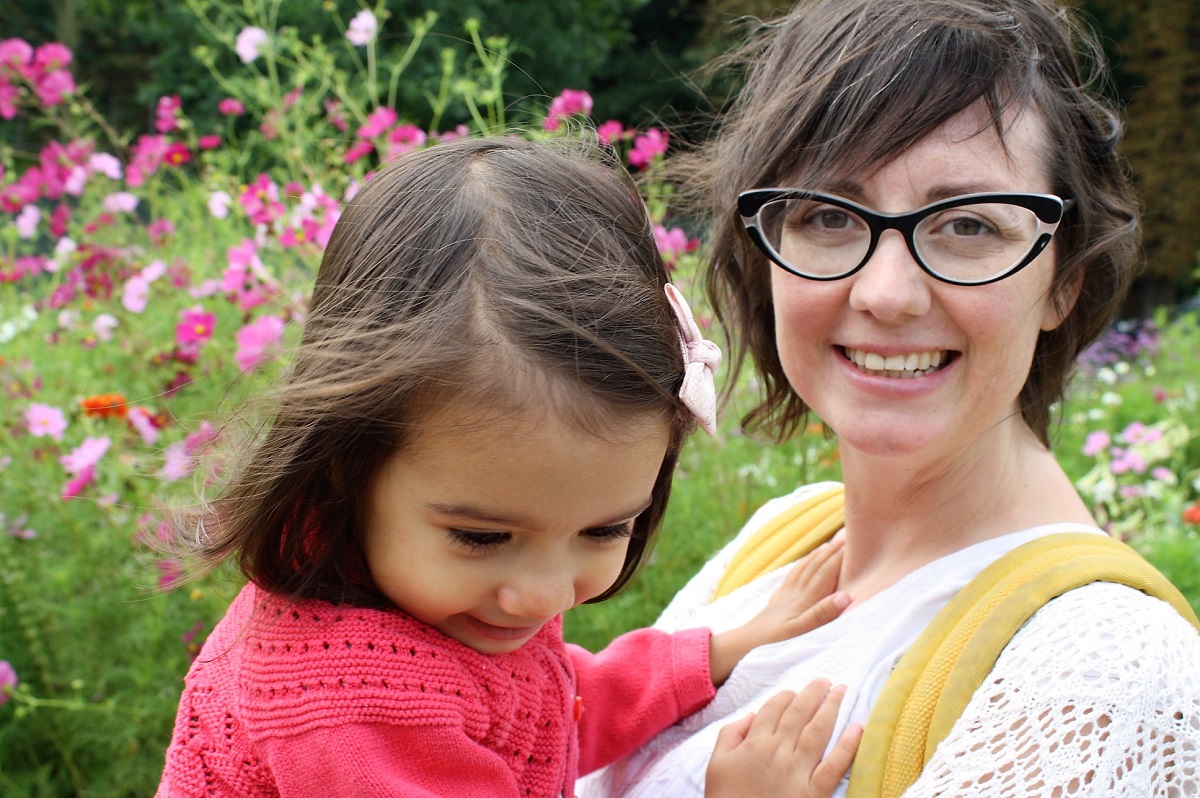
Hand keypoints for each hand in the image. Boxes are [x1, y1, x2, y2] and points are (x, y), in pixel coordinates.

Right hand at [705, 681, 861, 797]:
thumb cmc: (726, 797)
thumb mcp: (717, 762)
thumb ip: (731, 733)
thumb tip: (752, 715)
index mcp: (755, 743)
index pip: (775, 708)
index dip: (787, 696)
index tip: (795, 691)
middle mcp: (778, 752)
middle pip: (799, 713)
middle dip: (814, 693)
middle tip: (825, 681)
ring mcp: (798, 772)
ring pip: (818, 731)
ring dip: (831, 708)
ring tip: (841, 691)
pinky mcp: (814, 792)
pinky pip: (834, 766)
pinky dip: (848, 746)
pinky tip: (857, 728)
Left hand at [709, 539, 847, 684]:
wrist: (742, 646)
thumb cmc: (773, 643)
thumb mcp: (800, 633)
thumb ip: (822, 614)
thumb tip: (846, 596)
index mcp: (803, 600)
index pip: (825, 573)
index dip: (840, 557)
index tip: (853, 542)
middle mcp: (794, 594)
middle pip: (815, 567)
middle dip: (830, 552)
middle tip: (845, 536)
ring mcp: (784, 598)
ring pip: (802, 571)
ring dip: (815, 557)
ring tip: (826, 546)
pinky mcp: (776, 604)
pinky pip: (790, 581)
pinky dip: (799, 570)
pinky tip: (800, 569)